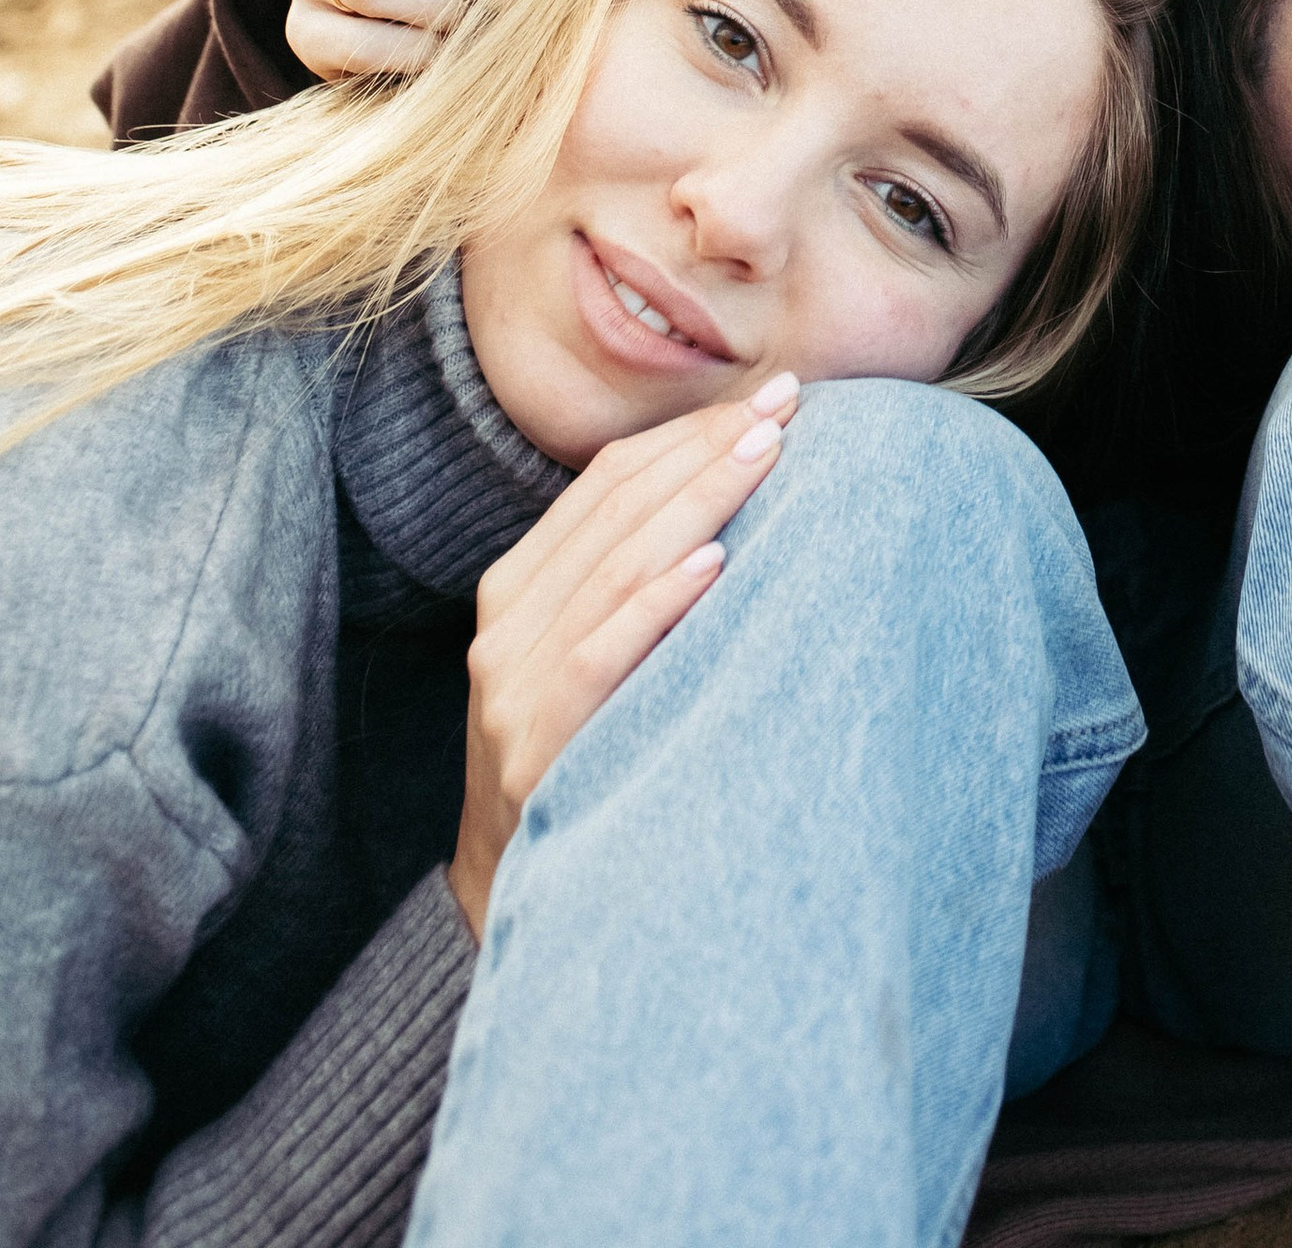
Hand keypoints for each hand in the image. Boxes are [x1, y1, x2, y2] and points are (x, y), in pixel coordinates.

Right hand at [450, 375, 799, 939]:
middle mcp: (504, 628)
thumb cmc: (579, 753)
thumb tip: (736, 488)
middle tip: (786, 405)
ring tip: (766, 457)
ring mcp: (512, 687)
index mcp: (514, 590)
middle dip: (706, 449)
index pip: (605, 483)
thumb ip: (628, 578)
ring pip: (615, 568)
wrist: (517, 892)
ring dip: (698, 502)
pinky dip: (659, 603)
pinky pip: (600, 655)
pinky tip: (716, 564)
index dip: (687, 433)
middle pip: (615, 511)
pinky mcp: (535, 743)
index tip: (768, 398)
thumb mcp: (584, 654)